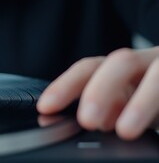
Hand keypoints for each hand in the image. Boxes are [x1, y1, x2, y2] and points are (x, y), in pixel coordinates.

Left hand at [37, 47, 158, 139]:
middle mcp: (150, 61)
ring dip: (142, 102)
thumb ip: (109, 108)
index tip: (46, 107)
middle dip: (101, 89)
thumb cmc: (156, 94)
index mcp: (126, 67)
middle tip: (87, 120)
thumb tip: (90, 121)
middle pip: (122, 62)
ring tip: (126, 131)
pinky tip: (158, 132)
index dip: (66, 84)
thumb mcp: (130, 102)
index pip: (91, 67)